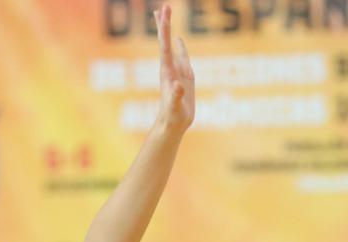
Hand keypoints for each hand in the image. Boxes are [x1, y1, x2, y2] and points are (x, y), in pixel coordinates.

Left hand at [154, 4, 193, 132]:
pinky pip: (182, 56)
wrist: (174, 124)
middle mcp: (170, 67)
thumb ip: (175, 96)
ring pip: (171, 44)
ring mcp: (177, 70)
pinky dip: (180, 45)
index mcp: (167, 71)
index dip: (166, 29)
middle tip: (163, 6)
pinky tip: (178, 38)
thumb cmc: (174, 116)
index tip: (165, 12)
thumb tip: (177, 86)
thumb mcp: (175, 106)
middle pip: (165, 40)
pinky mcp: (184, 75)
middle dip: (164, 23)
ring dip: (167, 29)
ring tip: (164, 14)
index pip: (165, 46)